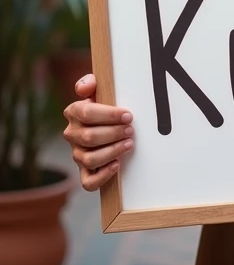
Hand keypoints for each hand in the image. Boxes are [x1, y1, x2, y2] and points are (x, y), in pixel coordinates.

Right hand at [63, 74, 133, 192]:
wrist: (107, 122)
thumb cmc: (105, 105)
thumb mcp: (99, 89)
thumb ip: (90, 83)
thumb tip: (87, 87)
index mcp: (74, 112)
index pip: (86, 113)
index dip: (109, 115)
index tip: (128, 115)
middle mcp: (72, 134)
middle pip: (89, 137)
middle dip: (113, 133)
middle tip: (130, 130)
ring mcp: (77, 154)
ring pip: (89, 159)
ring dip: (112, 152)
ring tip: (128, 144)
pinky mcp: (85, 171)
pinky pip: (88, 181)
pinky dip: (103, 176)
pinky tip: (117, 165)